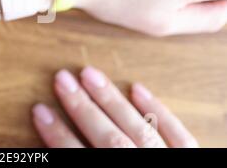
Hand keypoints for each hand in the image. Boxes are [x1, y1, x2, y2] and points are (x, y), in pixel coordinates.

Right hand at [32, 67, 197, 147]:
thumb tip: (50, 154)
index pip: (79, 160)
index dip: (57, 135)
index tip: (39, 110)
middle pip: (108, 140)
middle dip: (81, 108)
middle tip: (61, 79)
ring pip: (139, 130)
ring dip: (111, 100)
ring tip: (89, 74)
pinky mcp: (192, 162)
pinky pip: (177, 134)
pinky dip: (158, 110)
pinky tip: (137, 88)